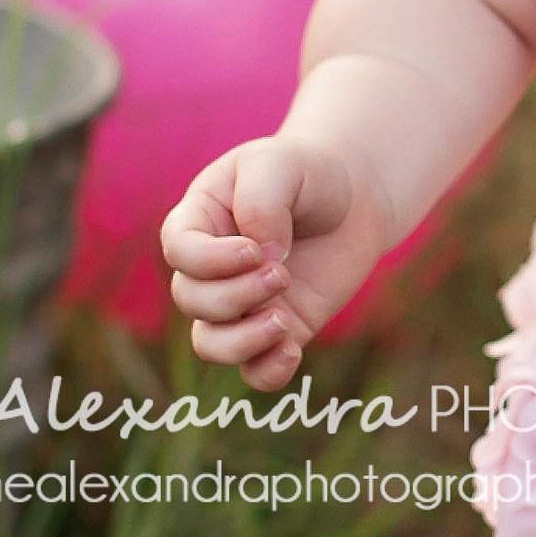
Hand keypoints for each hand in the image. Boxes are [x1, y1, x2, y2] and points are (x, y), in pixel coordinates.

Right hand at [158, 134, 391, 388]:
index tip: (256, 249)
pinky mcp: (277, 329)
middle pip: (192, 300)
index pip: (180, 252)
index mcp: (199, 222)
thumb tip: (262, 258)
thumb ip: (260, 203)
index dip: (211, 261)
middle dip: (235, 295)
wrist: (355, 197)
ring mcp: (242, 304)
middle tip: (281, 273)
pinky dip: (268, 371)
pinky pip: (255, 371)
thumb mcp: (279, 164)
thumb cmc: (307, 173)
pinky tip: (292, 350)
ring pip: (211, 344)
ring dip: (242, 341)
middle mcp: (211, 269)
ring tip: (283, 319)